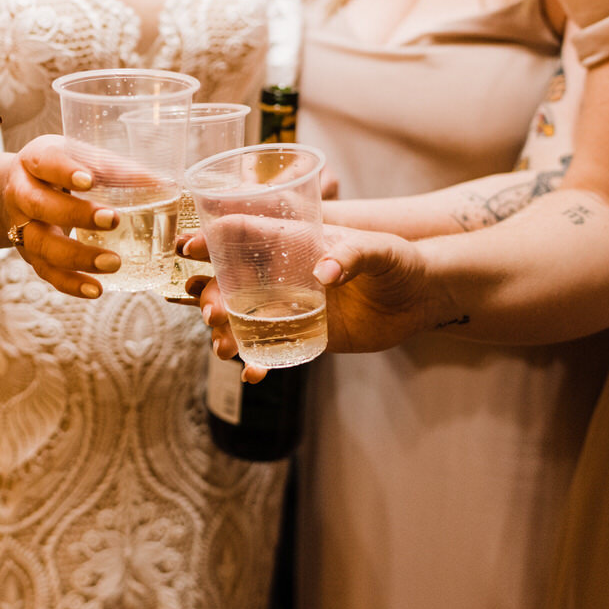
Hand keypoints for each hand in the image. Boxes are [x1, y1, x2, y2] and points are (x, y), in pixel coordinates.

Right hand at [0, 135, 123, 298]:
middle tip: (113, 220)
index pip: (45, 162)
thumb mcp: (78, 158)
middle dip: (76, 215)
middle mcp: (22, 193)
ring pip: (42, 244)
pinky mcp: (30, 255)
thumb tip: (163, 185)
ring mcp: (22, 228)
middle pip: (40, 205)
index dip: (64, 171)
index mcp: (34, 161)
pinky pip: (47, 272)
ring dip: (77, 256)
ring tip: (113, 263)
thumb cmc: (59, 172)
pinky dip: (71, 283)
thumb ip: (114, 169)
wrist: (15, 192)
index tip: (89, 180)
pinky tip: (96, 289)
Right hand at [190, 225, 443, 380]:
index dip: (212, 238)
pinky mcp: (305, 335)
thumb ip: (354, 254)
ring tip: (222, 348)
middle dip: (211, 295)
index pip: (244, 234)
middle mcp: (284, 274)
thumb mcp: (381, 249)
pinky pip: (271, 349)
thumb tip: (326, 272)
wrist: (421, 299)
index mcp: (294, 242)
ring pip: (243, 318)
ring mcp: (291, 306)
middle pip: (231, 281)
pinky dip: (257, 362)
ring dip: (225, 332)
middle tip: (210, 311)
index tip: (187, 248)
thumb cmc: (401, 261)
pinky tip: (252, 374)